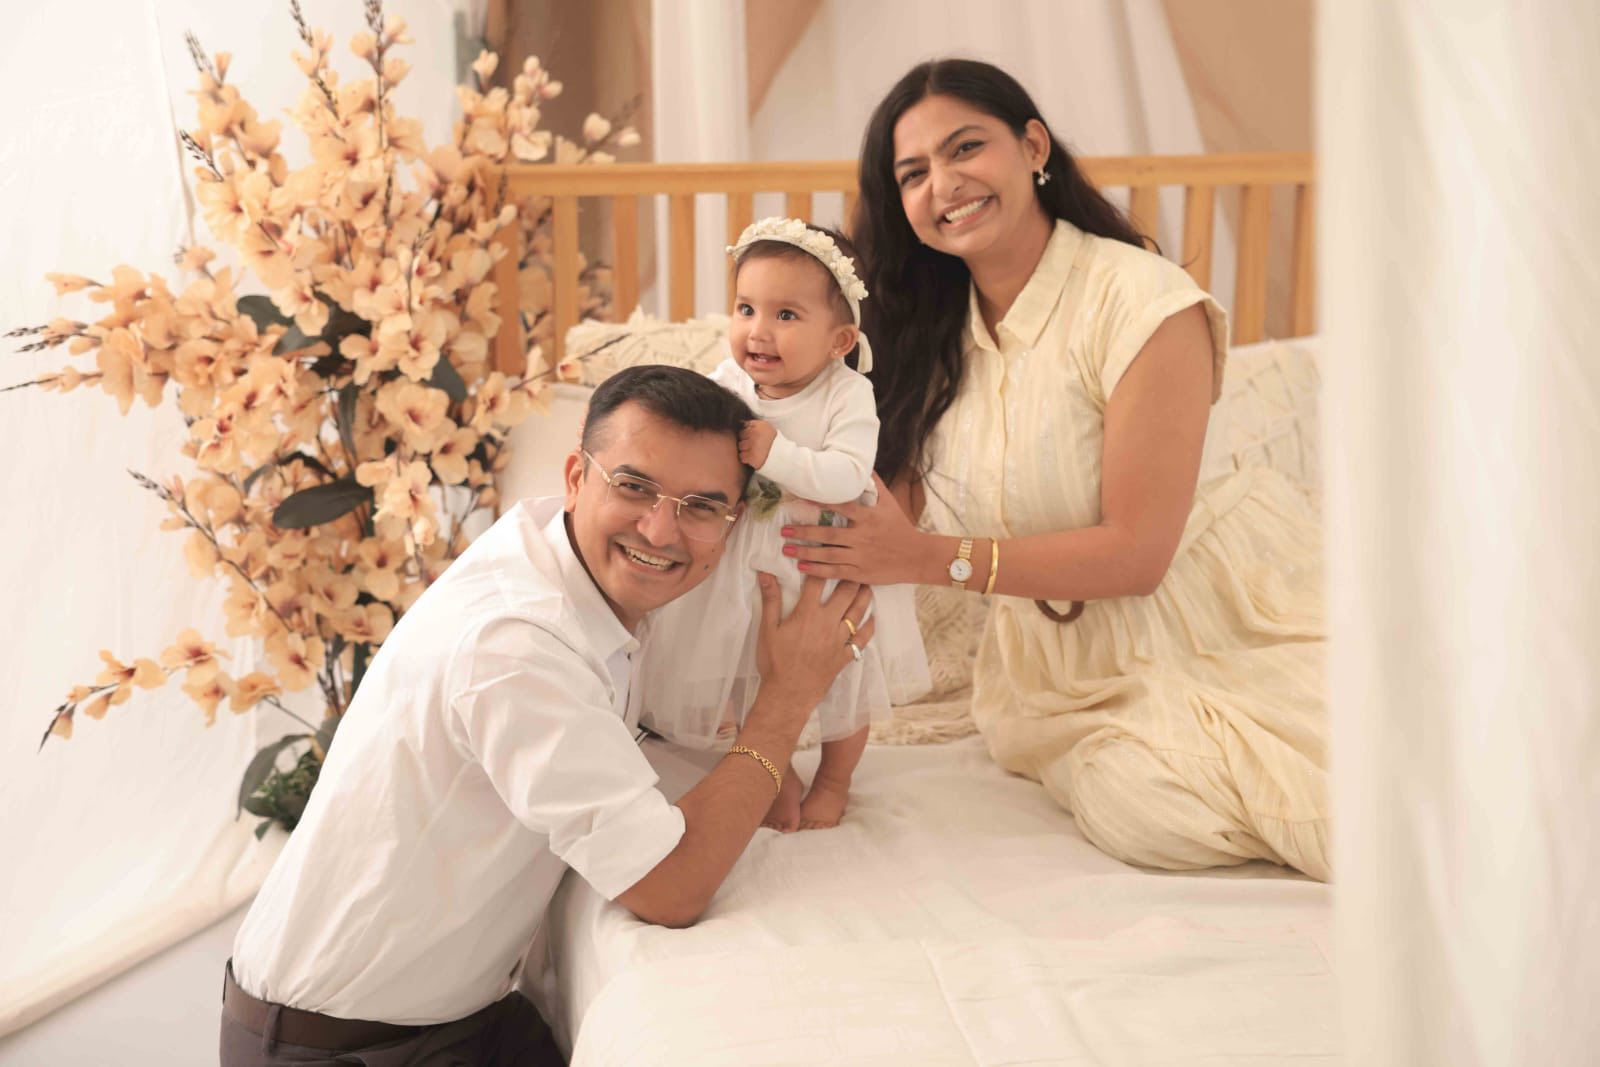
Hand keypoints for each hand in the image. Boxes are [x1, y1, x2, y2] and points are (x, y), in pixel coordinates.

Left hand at [738, 419, 776, 467]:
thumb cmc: (775, 444)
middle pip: (741, 435)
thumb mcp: (769, 429)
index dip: (748, 431)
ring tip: (755, 451)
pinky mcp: (751, 456)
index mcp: (761, 425)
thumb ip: (756, 425)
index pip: (745, 425)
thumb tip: (742, 423)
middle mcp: (756, 433)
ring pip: (740, 446)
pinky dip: (746, 458)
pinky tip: (753, 458)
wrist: (783, 459)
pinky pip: (742, 456)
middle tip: (755, 445)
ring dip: (745, 449)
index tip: (754, 436)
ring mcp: (753, 445)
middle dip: (746, 440)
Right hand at [753, 571, 873, 712]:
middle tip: (857, 563)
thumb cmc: (775, 662)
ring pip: (858, 612)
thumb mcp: (767, 629)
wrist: (788, 694)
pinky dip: (869, 627)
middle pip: (845, 592)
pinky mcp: (845, 655)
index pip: (817, 581)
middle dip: (852, 575)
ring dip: (864, 596)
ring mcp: (839, 639)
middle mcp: (827, 622)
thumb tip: (765, 574)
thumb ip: (770, 599)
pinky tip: (873, 618)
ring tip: (867, 584)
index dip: (821, 562)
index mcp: (807, 613)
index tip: (825, 550)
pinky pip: (862, 639)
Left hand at [781, 473, 923, 584]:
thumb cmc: (900, 525)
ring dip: (805, 552)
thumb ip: (874, 484)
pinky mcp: (860, 573)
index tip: (800, 498)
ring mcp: (860, 556)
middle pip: (829, 534)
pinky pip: (835, 571)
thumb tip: (862, 463)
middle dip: (804, 532)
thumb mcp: (889, 502)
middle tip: (783, 530)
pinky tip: (801, 566)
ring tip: (786, 549)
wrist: (917, 556)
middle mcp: (862, 537)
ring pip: (828, 555)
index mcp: (868, 517)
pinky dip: (817, 570)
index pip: (842, 507)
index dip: (820, 501)